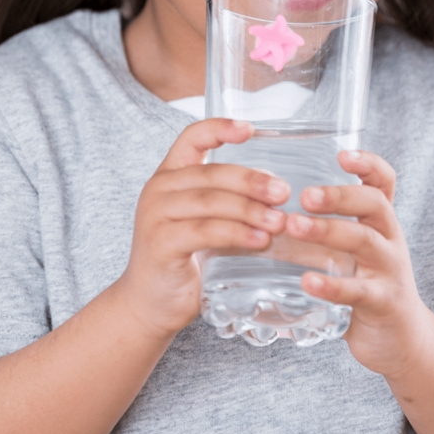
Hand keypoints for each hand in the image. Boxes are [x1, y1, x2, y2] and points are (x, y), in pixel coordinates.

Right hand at [117, 119, 289, 338]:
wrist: (149, 305)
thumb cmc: (185, 260)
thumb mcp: (206, 222)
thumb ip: (231, 204)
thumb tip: (280, 193)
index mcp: (170, 176)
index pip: (192, 137)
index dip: (220, 128)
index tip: (251, 130)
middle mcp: (158, 189)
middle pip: (212, 173)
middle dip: (252, 181)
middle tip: (283, 192)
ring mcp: (156, 215)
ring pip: (211, 201)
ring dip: (250, 209)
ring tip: (279, 221)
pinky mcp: (160, 243)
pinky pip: (205, 231)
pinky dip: (236, 233)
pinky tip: (260, 240)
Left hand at [284, 150, 429, 378]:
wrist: (400, 339)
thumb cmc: (364, 285)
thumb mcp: (351, 250)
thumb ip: (320, 228)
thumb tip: (262, 208)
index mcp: (380, 221)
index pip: (384, 181)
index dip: (368, 163)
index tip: (341, 153)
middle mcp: (390, 239)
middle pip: (374, 203)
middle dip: (339, 195)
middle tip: (304, 194)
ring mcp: (390, 270)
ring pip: (365, 241)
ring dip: (328, 231)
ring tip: (293, 226)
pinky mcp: (383, 303)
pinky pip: (359, 290)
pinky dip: (332, 285)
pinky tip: (307, 282)